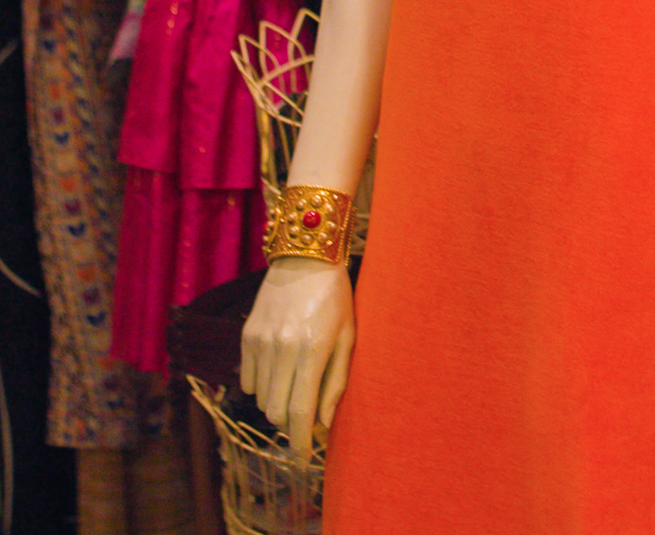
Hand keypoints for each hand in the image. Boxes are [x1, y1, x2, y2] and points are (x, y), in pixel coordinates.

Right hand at [239, 257, 354, 462]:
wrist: (305, 258)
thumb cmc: (336, 298)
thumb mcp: (348, 337)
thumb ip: (336, 381)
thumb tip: (325, 423)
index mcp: (312, 351)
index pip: (300, 411)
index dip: (301, 440)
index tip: (304, 458)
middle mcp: (282, 349)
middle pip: (276, 411)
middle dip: (290, 425)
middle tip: (305, 420)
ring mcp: (260, 343)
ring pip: (260, 399)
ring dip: (276, 405)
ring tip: (294, 390)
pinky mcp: (245, 337)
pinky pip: (247, 380)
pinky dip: (260, 387)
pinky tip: (278, 372)